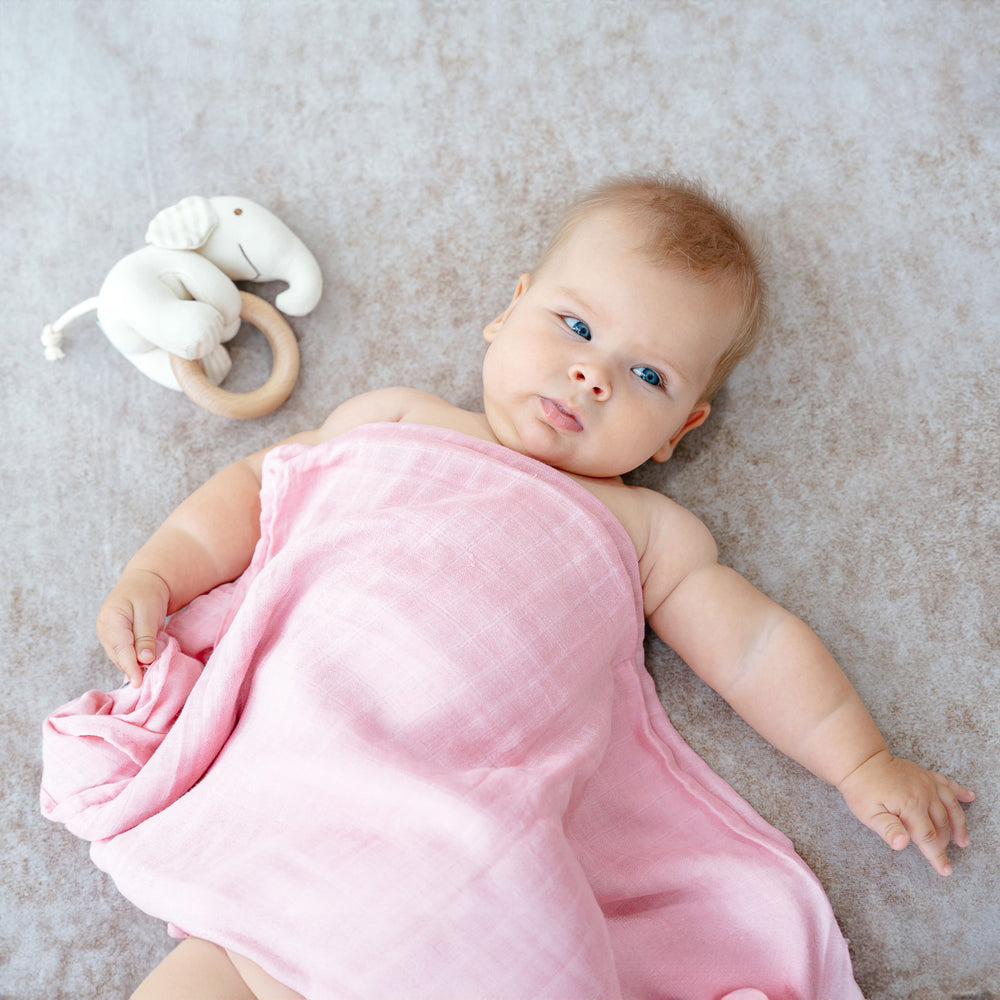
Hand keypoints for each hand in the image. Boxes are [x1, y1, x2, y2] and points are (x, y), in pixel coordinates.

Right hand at [95, 569, 169, 686]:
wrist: (144, 581)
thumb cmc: (148, 593)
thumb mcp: (149, 612)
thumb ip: (146, 636)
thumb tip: (144, 660)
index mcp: (111, 619)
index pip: (120, 648)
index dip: (130, 667)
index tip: (138, 682)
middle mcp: (104, 629)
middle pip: (118, 655)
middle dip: (131, 669)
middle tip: (146, 681)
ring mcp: (106, 634)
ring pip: (119, 656)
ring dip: (131, 666)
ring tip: (146, 676)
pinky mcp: (113, 638)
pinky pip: (121, 653)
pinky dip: (131, 660)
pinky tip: (142, 667)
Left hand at [837, 749, 974, 875]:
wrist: (860, 761)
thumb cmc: (862, 789)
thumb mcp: (869, 813)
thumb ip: (887, 830)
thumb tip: (902, 844)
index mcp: (910, 806)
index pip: (929, 837)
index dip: (937, 856)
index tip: (945, 870)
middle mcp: (924, 793)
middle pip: (941, 824)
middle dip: (944, 843)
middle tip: (943, 856)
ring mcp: (926, 782)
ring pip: (950, 806)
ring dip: (959, 824)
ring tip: (963, 841)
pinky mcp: (925, 774)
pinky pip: (947, 784)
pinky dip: (960, 791)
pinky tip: (970, 797)